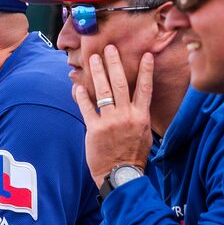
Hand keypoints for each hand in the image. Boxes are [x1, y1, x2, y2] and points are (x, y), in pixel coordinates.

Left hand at [73, 45, 153, 184]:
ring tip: (93, 59)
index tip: (146, 55)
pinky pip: (87, 108)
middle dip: (115, 63)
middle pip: (120, 84)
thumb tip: (138, 106)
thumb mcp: (144, 136)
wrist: (121, 176)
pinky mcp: (95, 129)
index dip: (145, 71)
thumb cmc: (133, 157)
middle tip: (110, 48)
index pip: (145, 89)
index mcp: (140, 117)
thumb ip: (139, 118)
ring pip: (103, 91)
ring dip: (98, 72)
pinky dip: (82, 96)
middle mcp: (126, 116)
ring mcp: (110, 122)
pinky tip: (77, 86)